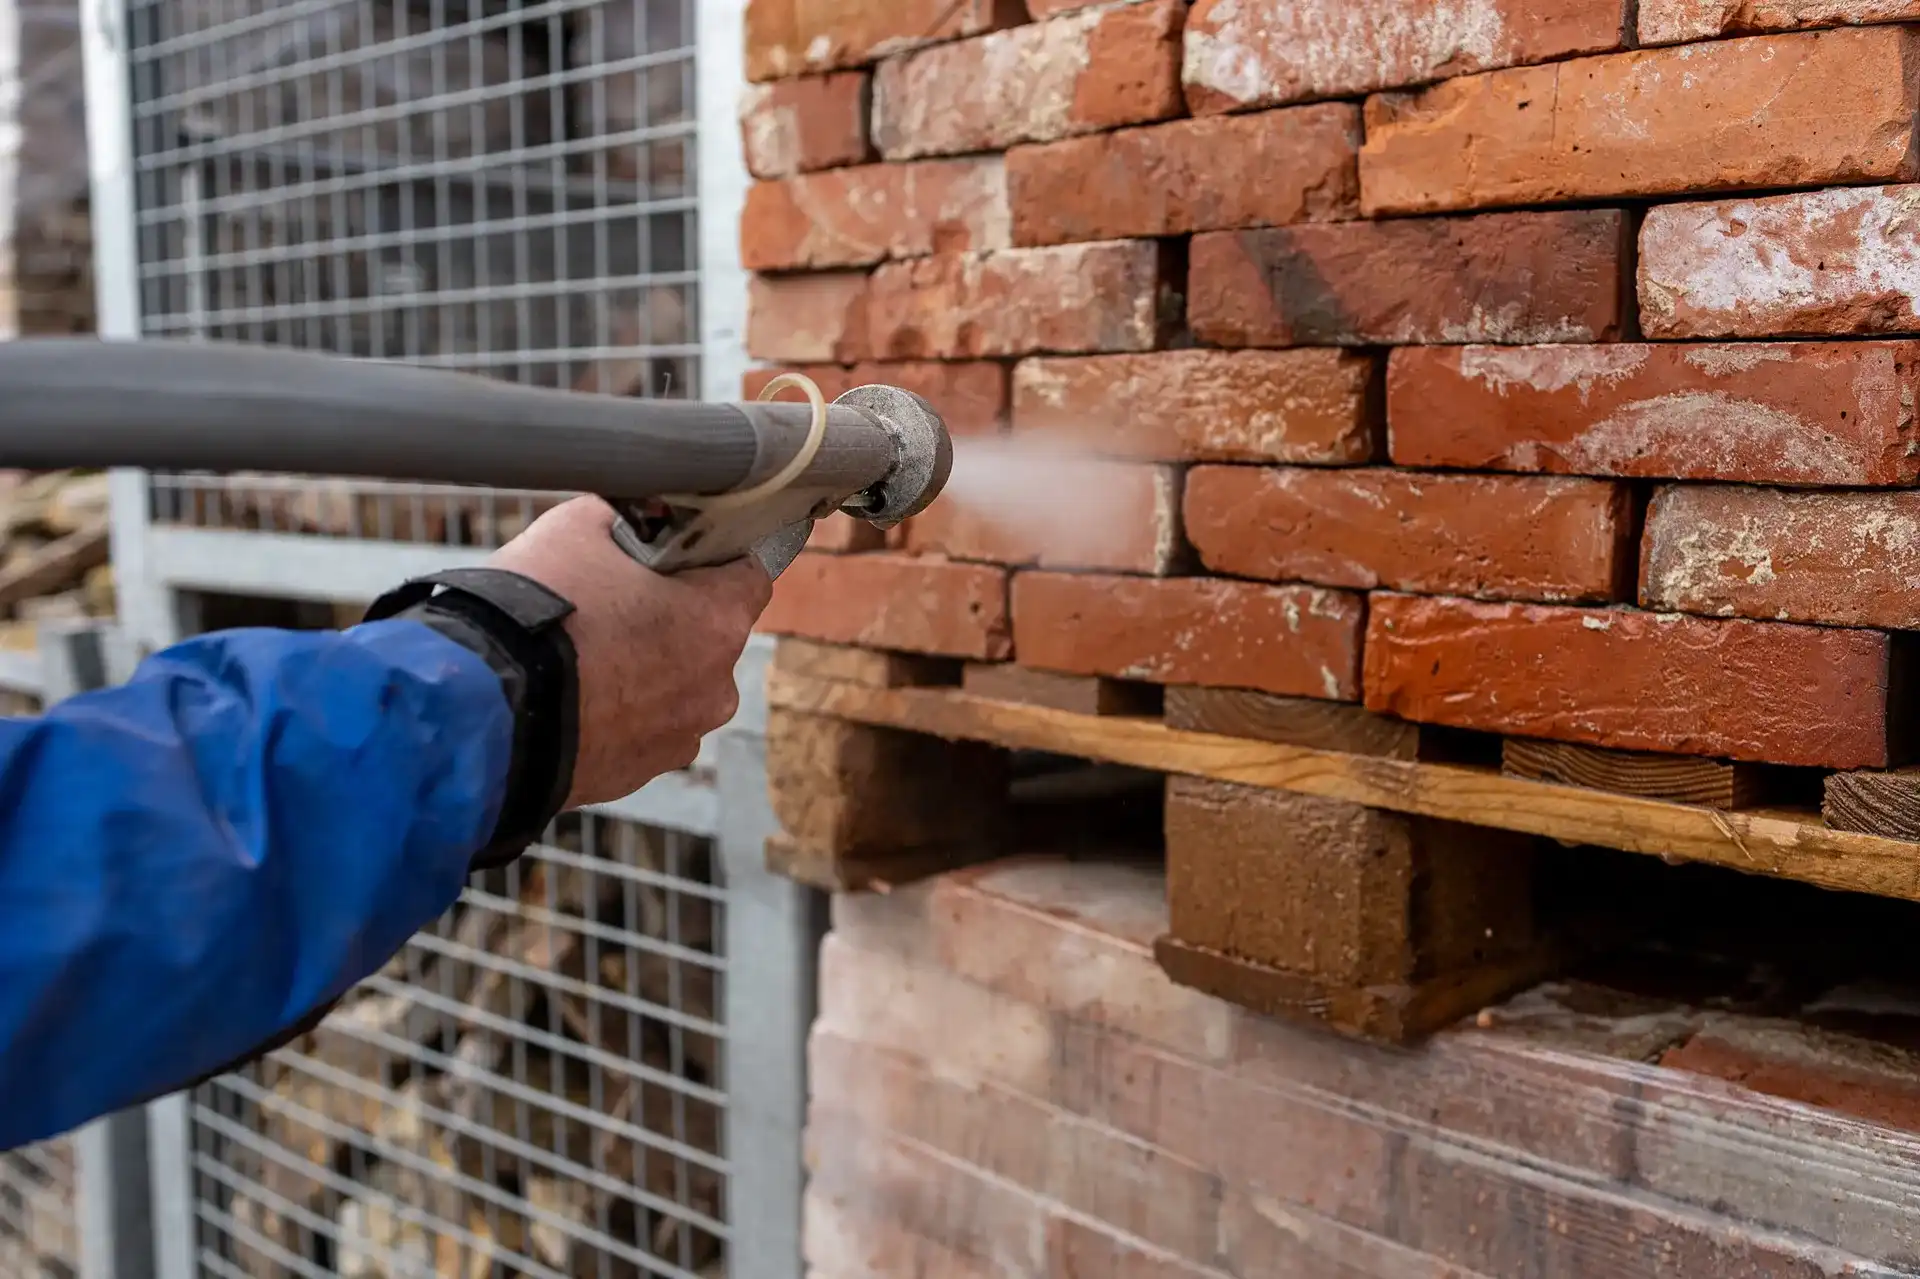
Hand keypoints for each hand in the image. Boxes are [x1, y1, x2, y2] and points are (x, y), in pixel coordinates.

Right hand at [486, 496, 771, 806]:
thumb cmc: (535, 612)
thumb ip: (622, 517)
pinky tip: (575, 694)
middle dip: (673, 616)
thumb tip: (627, 515)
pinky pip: (644, 728)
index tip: (680, 553)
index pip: (750, 574)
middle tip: (616, 600)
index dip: (715, 557)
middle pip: (711, 634)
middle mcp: (716, 685)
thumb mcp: (576, 528)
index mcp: (718, 620)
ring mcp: (681, 735)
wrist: (481, 710)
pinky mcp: (642, 771)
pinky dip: (620, 712)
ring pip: (678, 686)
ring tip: (588, 652)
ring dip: (647, 668)